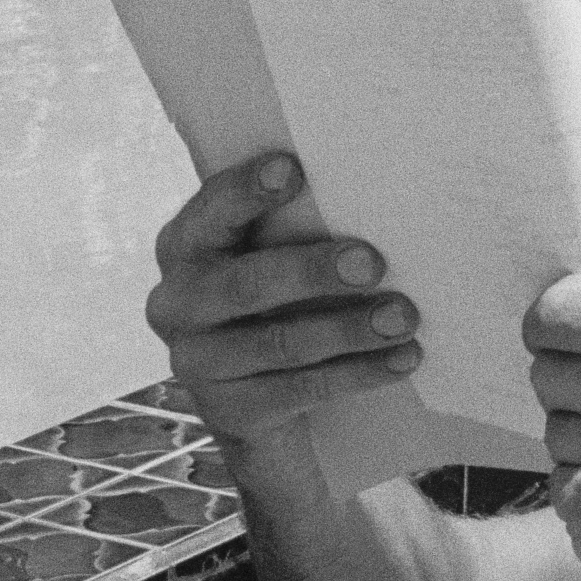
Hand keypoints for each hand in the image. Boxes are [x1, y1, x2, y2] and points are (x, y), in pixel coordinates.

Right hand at [144, 151, 424, 445]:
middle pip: (246, 284)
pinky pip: (301, 390)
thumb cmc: (274, 304)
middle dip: (312, 271)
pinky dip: (358, 373)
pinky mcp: (229, 411)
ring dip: (349, 328)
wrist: (256, 406)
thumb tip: (369, 196)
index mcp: (184, 246)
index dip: (247, 190)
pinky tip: (401, 360)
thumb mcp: (267, 260)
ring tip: (404, 318)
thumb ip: (290, 229)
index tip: (293, 169)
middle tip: (372, 263)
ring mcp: (196, 362)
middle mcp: (176, 303)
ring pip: (281, 343)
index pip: (212, 211)